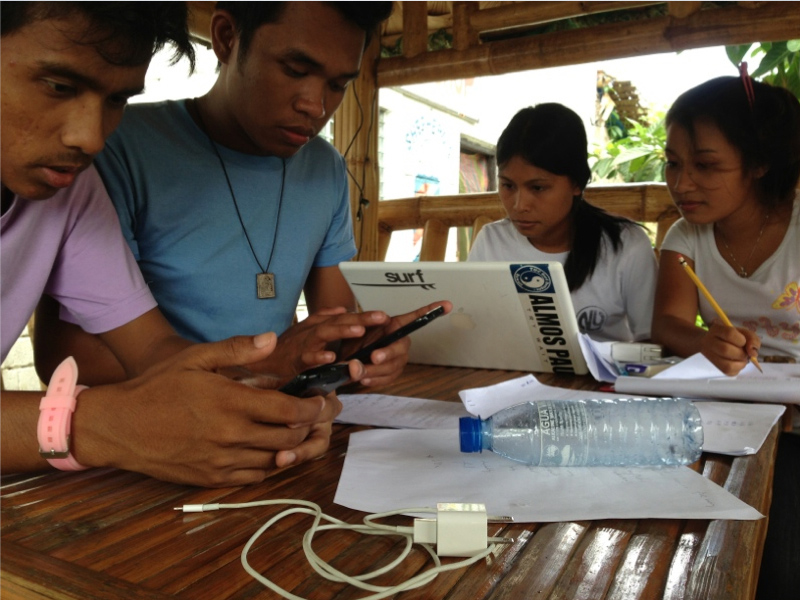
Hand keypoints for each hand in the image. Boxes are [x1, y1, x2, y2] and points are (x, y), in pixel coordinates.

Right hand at [71, 332, 341, 486]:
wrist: (118, 427)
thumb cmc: (157, 387)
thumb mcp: (195, 358)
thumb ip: (237, 350)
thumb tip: (272, 339)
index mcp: (231, 402)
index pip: (289, 410)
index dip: (312, 407)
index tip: (321, 401)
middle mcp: (231, 434)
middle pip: (288, 437)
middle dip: (310, 427)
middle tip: (319, 417)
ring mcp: (221, 460)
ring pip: (275, 459)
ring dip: (294, 448)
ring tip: (303, 434)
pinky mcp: (211, 479)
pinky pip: (254, 477)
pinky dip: (270, 465)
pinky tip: (273, 452)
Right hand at [248, 307, 391, 378]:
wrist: (259, 365)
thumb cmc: (286, 349)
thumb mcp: (306, 331)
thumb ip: (324, 319)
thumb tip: (342, 309)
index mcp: (318, 327)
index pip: (344, 319)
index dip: (364, 316)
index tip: (385, 316)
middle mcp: (312, 333)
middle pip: (338, 322)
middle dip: (360, 319)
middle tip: (381, 317)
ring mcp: (303, 346)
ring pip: (324, 335)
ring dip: (341, 331)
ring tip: (360, 330)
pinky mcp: (294, 362)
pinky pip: (307, 359)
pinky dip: (318, 357)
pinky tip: (331, 357)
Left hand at [340, 301, 452, 386]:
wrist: (344, 360)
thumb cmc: (352, 341)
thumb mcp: (352, 332)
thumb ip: (356, 337)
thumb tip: (362, 338)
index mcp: (393, 326)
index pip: (414, 317)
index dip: (430, 310)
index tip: (447, 304)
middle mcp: (399, 342)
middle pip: (402, 347)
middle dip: (388, 352)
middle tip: (373, 357)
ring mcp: (398, 359)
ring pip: (394, 366)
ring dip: (376, 370)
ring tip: (359, 372)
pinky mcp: (393, 374)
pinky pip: (388, 379)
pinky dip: (375, 380)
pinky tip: (364, 379)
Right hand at [700, 320, 760, 375]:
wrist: (712, 343)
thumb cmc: (730, 336)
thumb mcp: (743, 332)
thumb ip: (752, 339)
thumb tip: (753, 353)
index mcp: (716, 330)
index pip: (729, 333)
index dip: (741, 340)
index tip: (744, 341)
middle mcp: (709, 342)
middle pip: (726, 350)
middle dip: (741, 353)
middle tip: (745, 352)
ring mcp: (710, 356)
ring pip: (727, 365)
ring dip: (741, 363)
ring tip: (742, 358)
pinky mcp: (716, 367)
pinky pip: (729, 372)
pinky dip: (738, 368)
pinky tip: (738, 362)